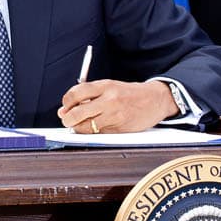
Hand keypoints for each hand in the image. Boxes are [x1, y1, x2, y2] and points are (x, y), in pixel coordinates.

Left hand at [58, 78, 177, 133]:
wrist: (155, 100)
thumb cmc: (129, 94)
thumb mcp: (109, 87)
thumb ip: (89, 96)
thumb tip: (65, 110)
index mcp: (105, 86)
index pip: (76, 93)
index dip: (66, 103)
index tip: (65, 107)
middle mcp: (109, 100)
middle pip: (78, 113)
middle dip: (67, 120)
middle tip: (67, 121)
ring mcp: (115, 115)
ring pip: (87, 127)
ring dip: (79, 128)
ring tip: (81, 124)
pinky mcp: (120, 129)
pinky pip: (100, 134)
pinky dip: (95, 132)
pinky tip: (98, 127)